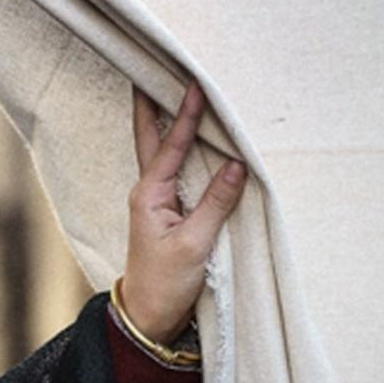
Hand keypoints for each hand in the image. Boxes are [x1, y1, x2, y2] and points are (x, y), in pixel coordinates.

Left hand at [123, 81, 247, 342]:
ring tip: (167, 89)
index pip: (170, 147)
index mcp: (149, 195)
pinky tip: (188, 137)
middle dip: (154, 104)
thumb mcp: (195, 244)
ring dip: (165, 121)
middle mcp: (148, 192)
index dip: (184, 115)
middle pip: (151, 138)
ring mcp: (157, 200)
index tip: (194, 84)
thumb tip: (235, 165)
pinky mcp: (168, 211)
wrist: (148, 314)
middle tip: (152, 69)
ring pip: (161, 152)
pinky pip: (175, 170)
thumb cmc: (166, 281)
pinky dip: (178, 147)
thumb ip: (216, 204)